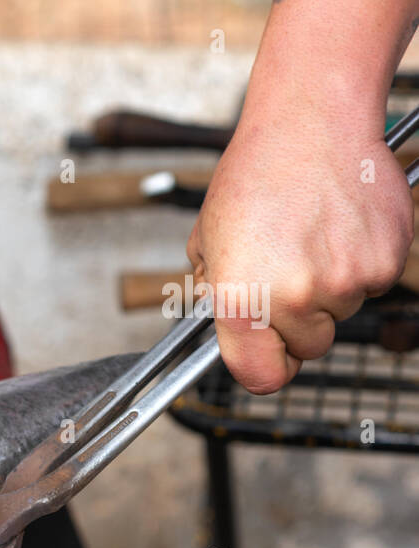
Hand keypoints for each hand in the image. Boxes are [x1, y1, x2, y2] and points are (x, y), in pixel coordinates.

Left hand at [187, 114, 412, 393]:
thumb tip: (229, 328)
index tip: (266, 355)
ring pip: (341, 312)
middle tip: (286, 274)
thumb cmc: (253, 178)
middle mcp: (295, 297)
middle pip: (308, 346)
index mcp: (242, 300)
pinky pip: (371, 284)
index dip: (264, 368)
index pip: (261, 376)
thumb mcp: (207, 242)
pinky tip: (338, 229)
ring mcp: (346, 282)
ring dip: (328, 288)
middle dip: (297, 321)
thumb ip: (217, 294)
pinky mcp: (386, 261)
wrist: (309, 125)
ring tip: (309, 239)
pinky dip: (359, 264)